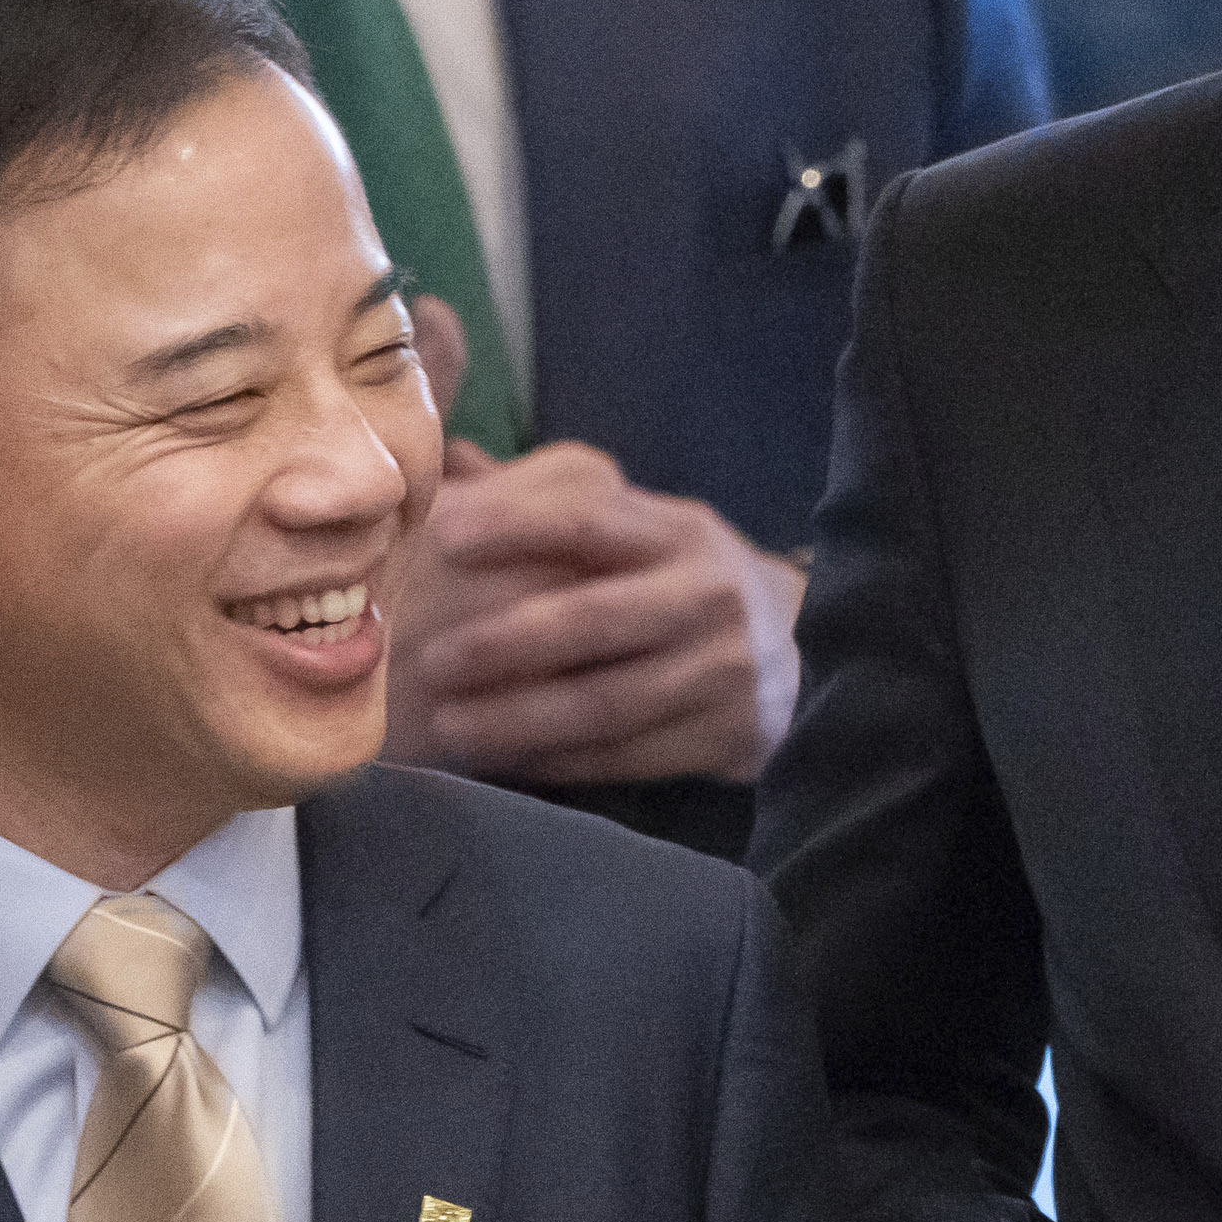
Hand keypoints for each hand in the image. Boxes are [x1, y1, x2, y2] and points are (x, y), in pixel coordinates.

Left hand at [385, 301, 803, 783]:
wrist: (790, 649)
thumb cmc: (677, 578)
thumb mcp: (637, 526)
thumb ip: (549, 499)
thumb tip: (449, 459)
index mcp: (678, 530)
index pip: (589, 518)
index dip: (513, 525)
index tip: (443, 539)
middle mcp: (708, 593)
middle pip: (595, 619)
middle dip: (505, 643)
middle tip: (431, 660)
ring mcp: (724, 668)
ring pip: (607, 702)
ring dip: (519, 718)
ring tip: (449, 725)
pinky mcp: (730, 734)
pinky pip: (626, 756)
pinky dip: (557, 762)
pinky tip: (503, 762)